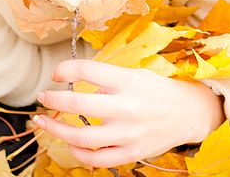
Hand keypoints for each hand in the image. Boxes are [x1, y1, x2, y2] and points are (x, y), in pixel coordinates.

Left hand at [33, 59, 223, 166]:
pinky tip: (69, 143)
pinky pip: (95, 159)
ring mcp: (128, 134)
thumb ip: (106, 79)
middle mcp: (127, 107)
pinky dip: (77, 152)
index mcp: (127, 80)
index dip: (64, 70)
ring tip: (43, 121)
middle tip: (42, 96)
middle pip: (78, 104)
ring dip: (55, 129)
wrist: (186, 113)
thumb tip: (74, 85)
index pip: (86, 70)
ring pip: (81, 136)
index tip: (56, 74)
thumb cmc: (155, 89)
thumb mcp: (134, 74)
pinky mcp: (130, 153)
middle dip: (53, 100)